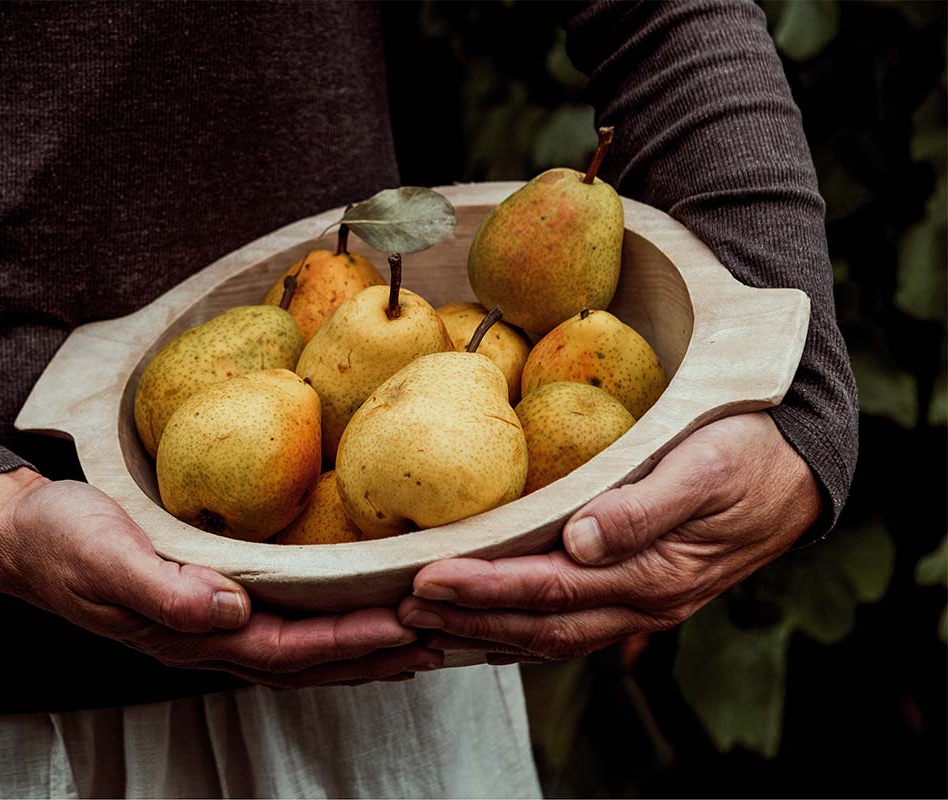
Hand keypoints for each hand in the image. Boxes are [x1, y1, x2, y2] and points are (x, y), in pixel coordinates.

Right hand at [0, 469, 440, 685]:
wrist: (18, 534)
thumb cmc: (59, 541)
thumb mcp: (103, 556)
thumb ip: (162, 590)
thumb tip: (231, 611)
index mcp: (191, 633)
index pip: (291, 648)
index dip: (353, 640)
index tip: (413, 624)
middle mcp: (209, 638)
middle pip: (311, 660)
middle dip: (378, 653)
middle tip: (447, 639)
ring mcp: (209, 624)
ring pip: (303, 647)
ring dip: (364, 647)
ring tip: (423, 637)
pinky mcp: (208, 598)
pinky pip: (285, 621)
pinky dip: (330, 624)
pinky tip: (355, 611)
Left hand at [397, 412, 821, 662]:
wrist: (801, 470)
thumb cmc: (748, 453)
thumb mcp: (706, 468)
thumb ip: (645, 508)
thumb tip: (583, 541)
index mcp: (652, 573)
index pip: (549, 588)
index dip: (484, 588)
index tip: (425, 580)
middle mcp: (640, 601)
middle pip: (538, 624)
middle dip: (467, 620)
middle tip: (401, 610)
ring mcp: (638, 605)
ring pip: (547, 635)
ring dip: (483, 633)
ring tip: (423, 625)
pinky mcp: (635, 594)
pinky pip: (566, 626)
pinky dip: (517, 633)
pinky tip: (483, 631)